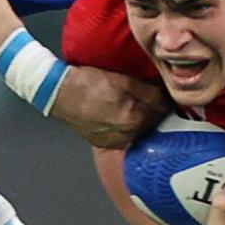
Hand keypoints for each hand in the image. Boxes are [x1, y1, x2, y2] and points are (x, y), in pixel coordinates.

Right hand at [48, 65, 163, 148]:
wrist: (58, 94)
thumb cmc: (88, 83)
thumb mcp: (122, 80)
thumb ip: (148, 91)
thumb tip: (165, 96)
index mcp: (133, 119)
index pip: (161, 110)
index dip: (164, 99)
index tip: (163, 92)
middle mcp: (126, 135)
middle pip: (152, 123)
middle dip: (154, 111)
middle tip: (151, 97)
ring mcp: (114, 142)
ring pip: (138, 131)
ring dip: (141, 120)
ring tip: (134, 106)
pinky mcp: (103, 143)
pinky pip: (124, 137)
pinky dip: (127, 128)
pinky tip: (121, 116)